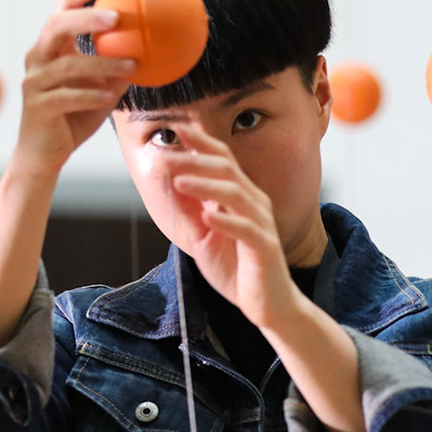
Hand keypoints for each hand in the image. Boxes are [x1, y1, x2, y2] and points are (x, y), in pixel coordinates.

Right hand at [13, 0, 138, 172]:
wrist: (43, 156)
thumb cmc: (73, 119)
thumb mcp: (101, 89)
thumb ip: (119, 68)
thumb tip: (157, 51)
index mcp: (51, 47)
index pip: (63, 6)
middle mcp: (38, 59)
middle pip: (57, 25)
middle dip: (87, 17)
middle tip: (117, 16)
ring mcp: (35, 82)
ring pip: (68, 65)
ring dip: (102, 64)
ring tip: (131, 65)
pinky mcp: (38, 107)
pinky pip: (67, 96)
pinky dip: (91, 95)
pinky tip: (112, 95)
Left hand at [155, 129, 304, 332]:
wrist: (265, 303)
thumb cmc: (235, 266)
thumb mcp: (202, 236)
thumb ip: (188, 210)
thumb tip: (167, 181)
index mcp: (239, 195)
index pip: (221, 159)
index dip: (200, 142)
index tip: (175, 128)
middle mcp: (253, 202)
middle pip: (225, 170)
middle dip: (194, 161)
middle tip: (165, 157)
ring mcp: (261, 223)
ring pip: (235, 195)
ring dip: (206, 187)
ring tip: (179, 183)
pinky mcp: (265, 247)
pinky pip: (248, 230)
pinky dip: (227, 222)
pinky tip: (208, 217)